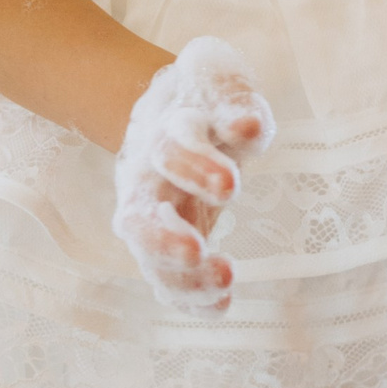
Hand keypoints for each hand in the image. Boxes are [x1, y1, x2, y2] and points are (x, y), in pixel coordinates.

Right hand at [111, 36, 273, 313]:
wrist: (180, 109)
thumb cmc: (208, 99)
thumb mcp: (223, 83)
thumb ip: (235, 101)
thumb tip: (247, 127)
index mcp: (167, 132)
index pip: (172, 147)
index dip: (197, 165)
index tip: (232, 184)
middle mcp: (148, 180)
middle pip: (139, 216)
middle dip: (164, 238)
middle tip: (198, 250)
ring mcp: (152, 218)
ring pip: (149, 257)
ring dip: (182, 276)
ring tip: (225, 278)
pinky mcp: (168, 246)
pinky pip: (170, 280)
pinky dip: (191, 297)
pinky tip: (222, 304)